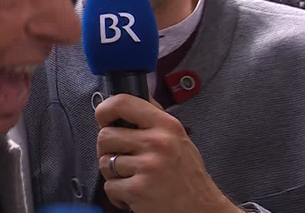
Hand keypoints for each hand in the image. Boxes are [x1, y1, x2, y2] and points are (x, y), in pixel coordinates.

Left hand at [95, 94, 239, 212]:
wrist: (202, 209)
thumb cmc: (188, 175)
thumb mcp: (178, 137)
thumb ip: (154, 119)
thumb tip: (126, 103)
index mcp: (166, 125)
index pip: (122, 103)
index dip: (104, 110)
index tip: (102, 119)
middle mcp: (157, 143)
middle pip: (105, 136)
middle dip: (107, 149)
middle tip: (121, 158)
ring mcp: (148, 167)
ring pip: (105, 162)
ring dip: (113, 173)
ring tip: (131, 178)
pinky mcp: (139, 190)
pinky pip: (109, 186)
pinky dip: (117, 194)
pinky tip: (133, 194)